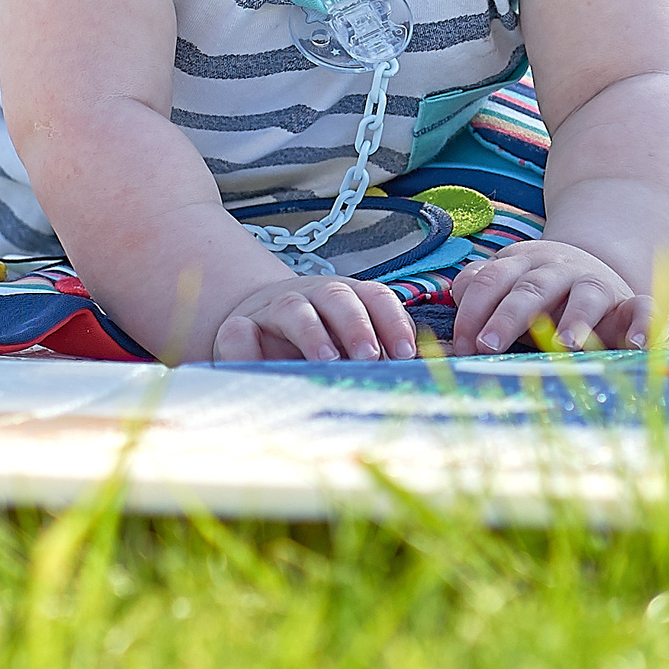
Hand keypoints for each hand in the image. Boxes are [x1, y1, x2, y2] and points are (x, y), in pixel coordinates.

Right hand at [211, 271, 418, 362]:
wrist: (255, 328)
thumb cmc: (316, 345)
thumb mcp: (350, 347)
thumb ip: (384, 356)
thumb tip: (432, 372)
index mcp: (347, 298)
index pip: (376, 297)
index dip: (393, 321)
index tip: (407, 354)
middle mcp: (312, 296)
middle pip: (339, 297)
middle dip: (357, 325)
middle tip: (371, 356)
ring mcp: (274, 309)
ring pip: (294, 308)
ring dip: (313, 333)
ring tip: (328, 360)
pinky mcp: (237, 328)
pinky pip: (239, 333)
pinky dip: (248, 349)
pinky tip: (261, 369)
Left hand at [449, 240, 662, 354]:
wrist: (595, 269)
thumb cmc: (540, 292)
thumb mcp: (509, 282)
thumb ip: (481, 288)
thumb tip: (455, 292)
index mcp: (522, 264)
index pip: (492, 280)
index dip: (473, 310)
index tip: (461, 344)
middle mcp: (558, 270)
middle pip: (531, 288)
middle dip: (508, 316)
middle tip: (487, 345)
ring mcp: (595, 283)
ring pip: (585, 295)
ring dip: (575, 319)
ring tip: (566, 344)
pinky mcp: (629, 302)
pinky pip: (642, 308)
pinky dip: (643, 323)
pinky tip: (637, 343)